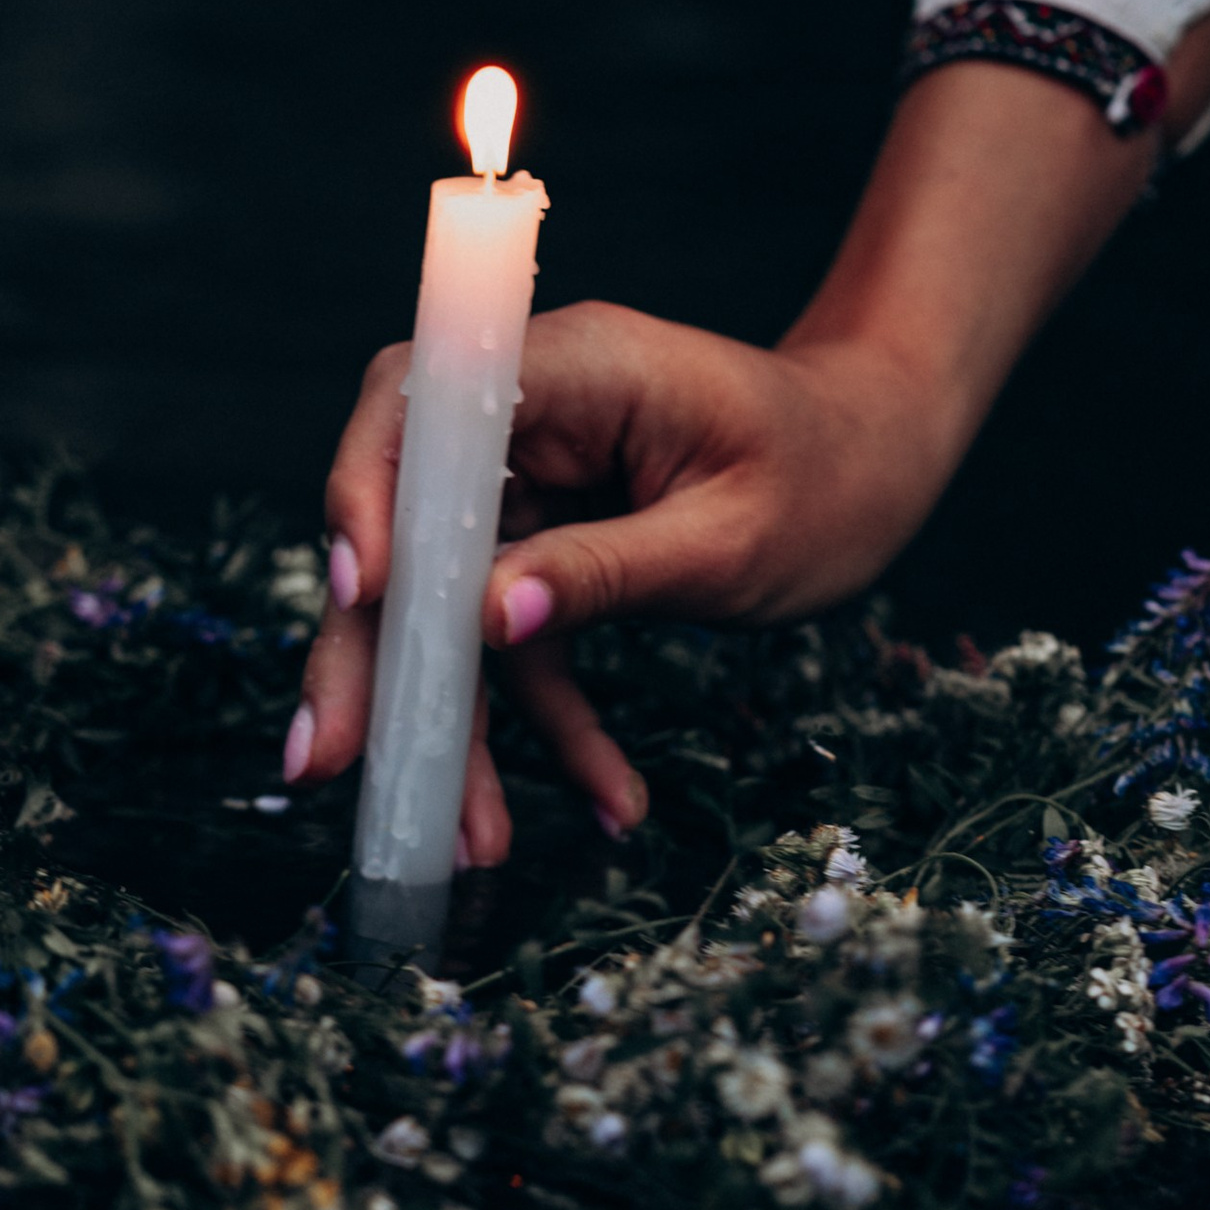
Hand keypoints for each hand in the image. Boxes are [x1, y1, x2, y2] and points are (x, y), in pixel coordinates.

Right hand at [284, 300, 965, 861]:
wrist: (882, 462)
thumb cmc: (831, 475)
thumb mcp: (730, 539)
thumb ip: (607, 572)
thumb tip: (486, 619)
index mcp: (574, 369)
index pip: (423, 402)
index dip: (369, 490)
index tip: (358, 592)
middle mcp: (530, 418)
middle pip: (408, 523)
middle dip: (372, 650)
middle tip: (327, 761)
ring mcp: (535, 485)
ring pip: (452, 604)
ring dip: (458, 723)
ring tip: (473, 840)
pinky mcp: (550, 545)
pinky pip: (518, 638)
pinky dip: (551, 721)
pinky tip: (606, 798)